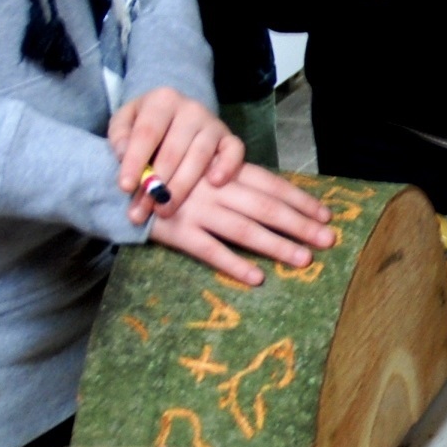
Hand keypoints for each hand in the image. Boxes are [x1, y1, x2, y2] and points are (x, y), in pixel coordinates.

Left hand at [110, 88, 243, 225]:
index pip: (147, 133)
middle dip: (157, 183)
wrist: (176, 113)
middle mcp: (191, 109)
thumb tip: (122, 155)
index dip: (135, 161)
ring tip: (164, 209)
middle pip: (173, 149)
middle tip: (144, 209)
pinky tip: (214, 184)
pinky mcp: (229, 137)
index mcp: (162, 100)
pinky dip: (227, 166)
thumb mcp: (125, 121)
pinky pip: (234, 151)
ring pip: (199, 156)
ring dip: (181, 187)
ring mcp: (213, 123)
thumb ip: (119, 136)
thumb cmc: (147, 123)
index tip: (124, 187)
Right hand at [147, 163, 338, 283]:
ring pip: (244, 229)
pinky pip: (210, 251)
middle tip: (328, 240)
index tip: (326, 214)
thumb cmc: (170, 176)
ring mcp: (197, 210)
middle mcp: (215, 189)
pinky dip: (234, 264)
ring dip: (276, 245)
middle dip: (300, 224)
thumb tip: (277, 200)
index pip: (271, 185)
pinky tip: (257, 278)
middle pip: (266, 207)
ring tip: (303, 260)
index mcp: (225, 171)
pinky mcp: (177, 231)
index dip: (300, 200)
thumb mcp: (204, 169)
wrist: (118, 180)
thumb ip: (235, 181)